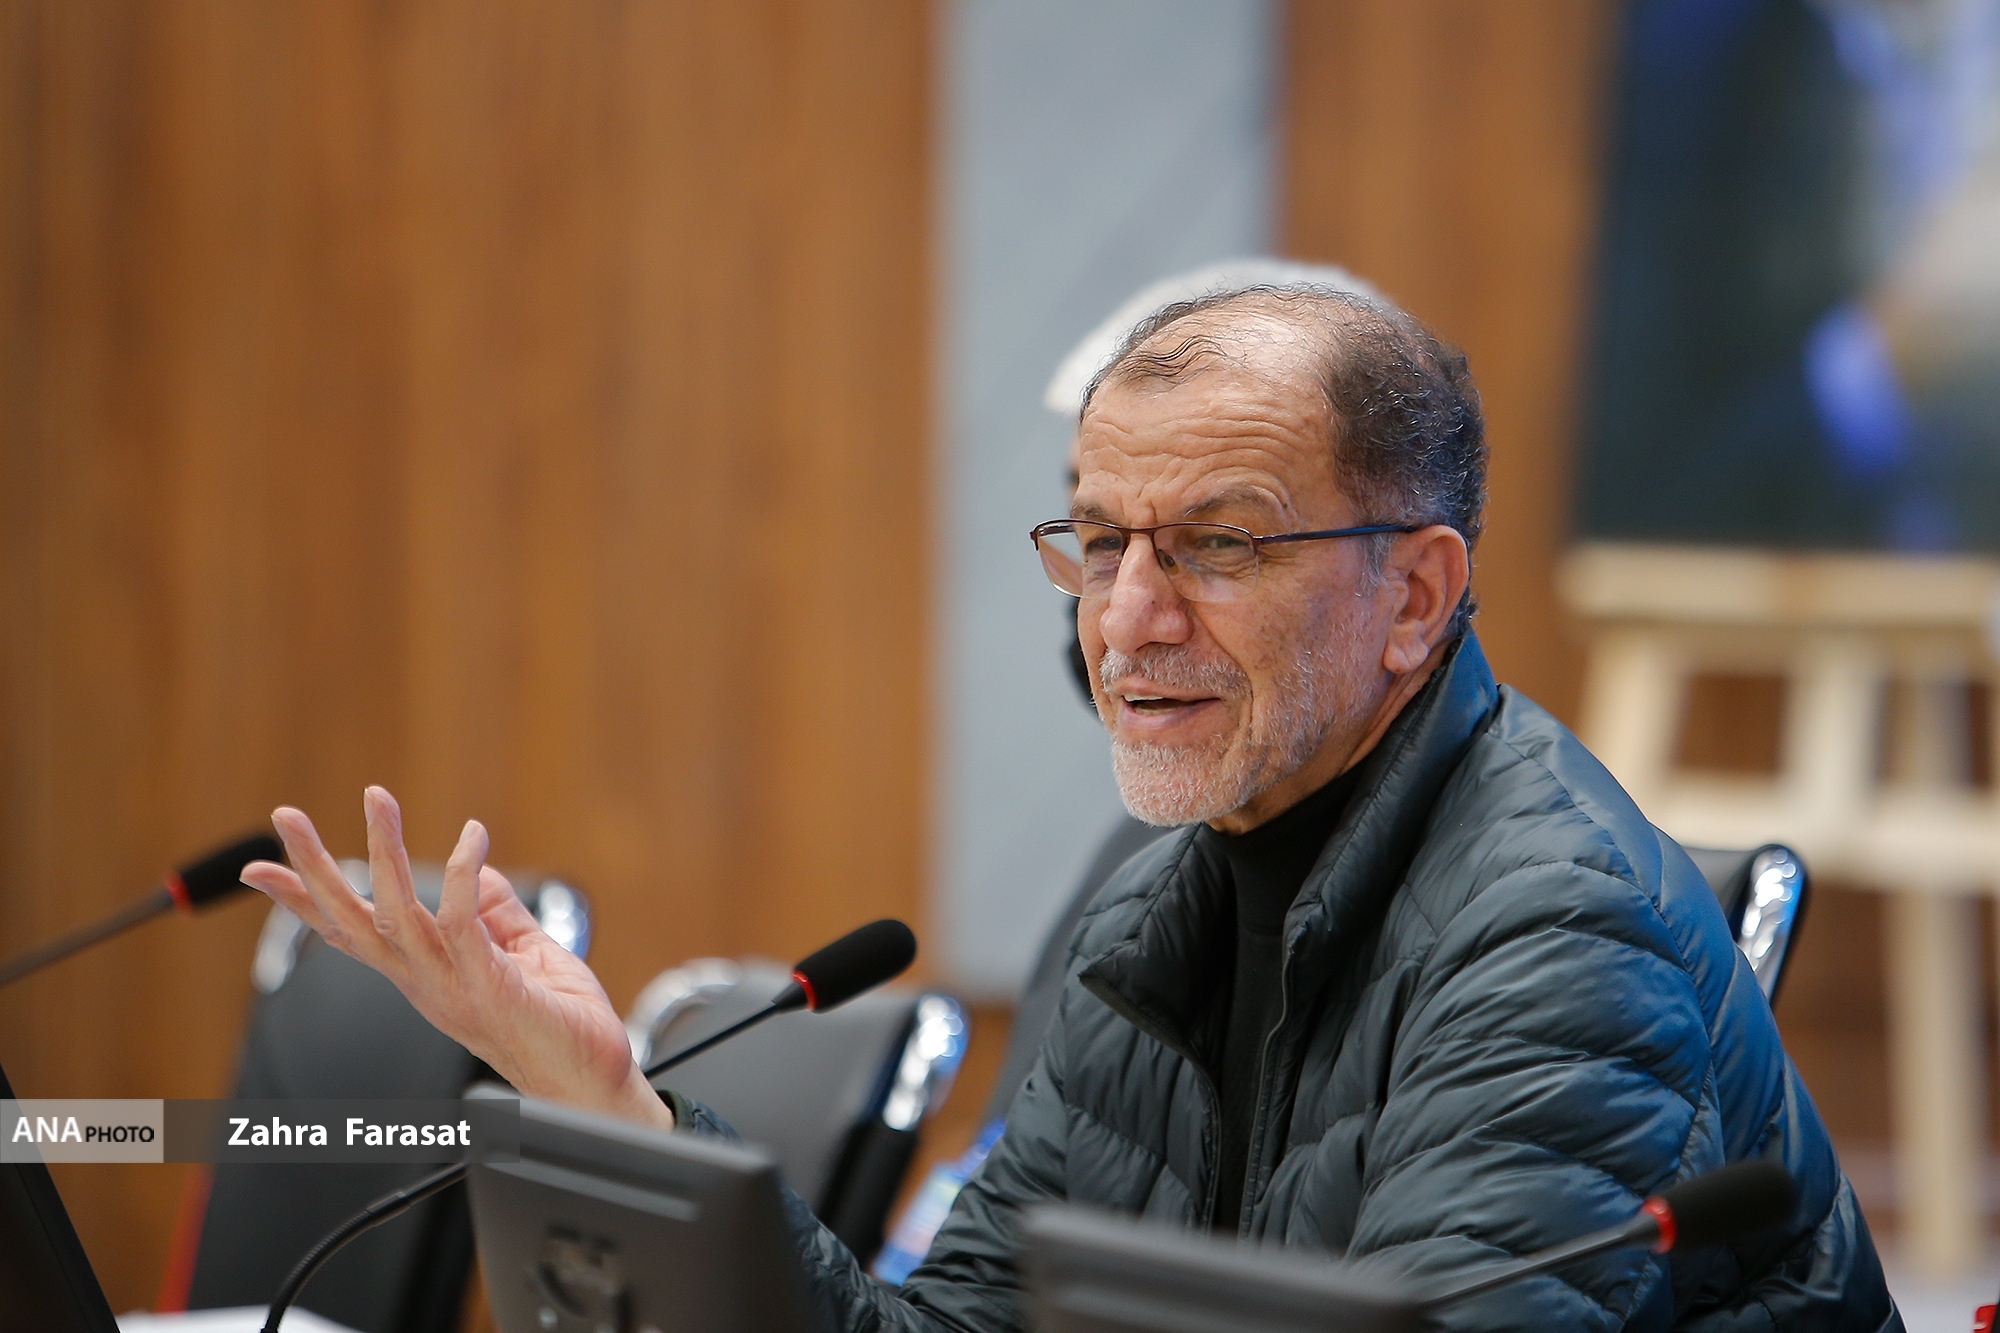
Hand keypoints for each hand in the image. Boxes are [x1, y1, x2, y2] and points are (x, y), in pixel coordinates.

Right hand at [240, 786, 672, 1130]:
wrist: (593, 1087)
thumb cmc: (563, 1028)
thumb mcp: (524, 955)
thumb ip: (496, 914)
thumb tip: (476, 867)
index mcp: (425, 976)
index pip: (352, 933)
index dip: (303, 901)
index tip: (259, 867)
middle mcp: (426, 983)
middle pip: (352, 922)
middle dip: (314, 869)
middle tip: (284, 816)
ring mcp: (452, 986)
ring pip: (397, 912)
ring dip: (384, 851)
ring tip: (376, 798)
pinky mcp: (488, 984)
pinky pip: (462, 920)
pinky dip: (464, 872)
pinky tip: (473, 835)